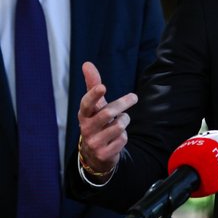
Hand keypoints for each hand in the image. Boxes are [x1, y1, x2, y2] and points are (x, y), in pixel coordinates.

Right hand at [77, 61, 137, 177]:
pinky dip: (123, 137)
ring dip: (124, 121)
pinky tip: (117, 138)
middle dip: (123, 103)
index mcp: (83, 115)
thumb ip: (92, 85)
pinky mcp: (103, 154)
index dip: (93, 95)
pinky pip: (122, 139)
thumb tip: (87, 63)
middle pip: (108, 113)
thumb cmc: (97, 122)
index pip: (86, 104)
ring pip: (118, 126)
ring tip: (120, 122)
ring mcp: (94, 142)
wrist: (95, 153)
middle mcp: (85, 129)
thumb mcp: (95, 105)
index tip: (103, 86)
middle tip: (134, 97)